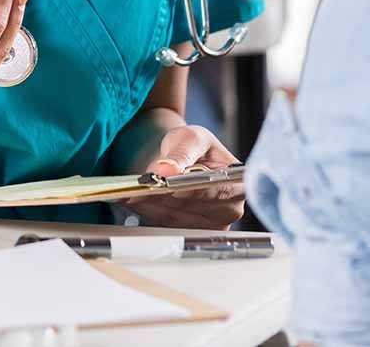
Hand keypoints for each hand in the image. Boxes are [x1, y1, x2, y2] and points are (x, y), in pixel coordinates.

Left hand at [126, 125, 244, 229]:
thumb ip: (181, 153)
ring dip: (151, 206)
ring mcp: (210, 225)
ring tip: (131, 192)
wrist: (184, 157)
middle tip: (138, 188)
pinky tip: (135, 199)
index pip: (213, 190)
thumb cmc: (193, 146)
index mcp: (238, 183)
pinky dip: (148, 212)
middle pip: (191, 208)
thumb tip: (167, 170)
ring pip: (175, 219)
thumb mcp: (191, 138)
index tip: (166, 186)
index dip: (189, 190)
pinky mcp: (190, 232)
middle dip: (163, 197)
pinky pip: (165, 225)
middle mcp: (229, 209)